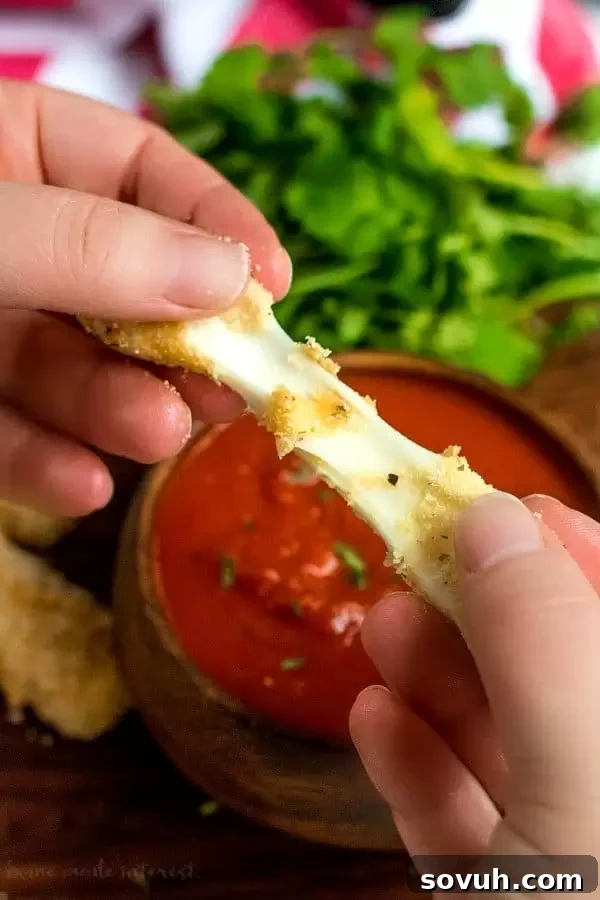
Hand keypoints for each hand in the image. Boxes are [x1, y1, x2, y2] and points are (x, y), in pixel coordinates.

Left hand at [0, 80, 290, 515]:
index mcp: (12, 153)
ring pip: (79, 371)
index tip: (274, 281)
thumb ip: (87, 246)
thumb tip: (225, 274)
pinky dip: (49, 465)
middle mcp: (15, 244)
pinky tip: (79, 484)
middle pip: (129, 289)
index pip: (141, 172)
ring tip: (154, 431)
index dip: (216, 222)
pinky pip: (16, 436)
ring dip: (123, 410)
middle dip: (181, 342)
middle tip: (230, 383)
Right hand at [351, 493, 599, 872]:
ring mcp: (562, 843)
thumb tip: (491, 517)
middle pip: (551, 671)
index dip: (564, 551)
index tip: (487, 507)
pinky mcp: (500, 890)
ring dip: (432, 676)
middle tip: (412, 559)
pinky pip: (460, 816)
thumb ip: (541, 640)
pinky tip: (375, 719)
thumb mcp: (582, 770)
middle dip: (478, 611)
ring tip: (380, 627)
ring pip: (500, 740)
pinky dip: (413, 763)